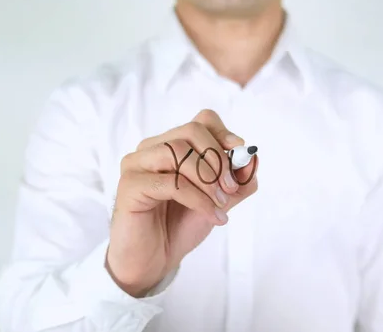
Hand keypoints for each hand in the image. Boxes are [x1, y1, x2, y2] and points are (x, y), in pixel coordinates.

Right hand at [106, 109, 258, 296]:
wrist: (154, 261)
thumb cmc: (180, 226)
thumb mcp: (218, 201)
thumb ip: (237, 181)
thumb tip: (252, 159)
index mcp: (172, 146)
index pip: (201, 121)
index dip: (224, 134)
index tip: (241, 155)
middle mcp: (151, 149)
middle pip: (190, 131)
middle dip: (218, 158)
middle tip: (231, 187)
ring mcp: (136, 164)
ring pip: (177, 151)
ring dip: (208, 178)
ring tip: (222, 204)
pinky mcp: (130, 186)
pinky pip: (170, 182)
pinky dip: (198, 199)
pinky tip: (213, 216)